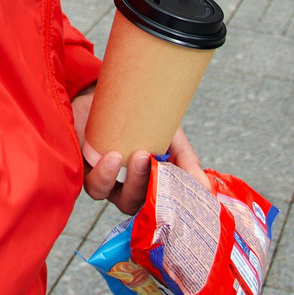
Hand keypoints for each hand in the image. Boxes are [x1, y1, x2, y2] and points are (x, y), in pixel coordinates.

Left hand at [71, 88, 205, 215]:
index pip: (163, 204)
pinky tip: (111, 158)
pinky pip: (94, 185)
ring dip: (128, 183)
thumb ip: (185, 160)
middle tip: (147, 158)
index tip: (185, 190)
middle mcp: (129, 187)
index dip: (175, 204)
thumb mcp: (169, 134)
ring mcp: (109, 181)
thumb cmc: (142, 115)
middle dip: (145, 185)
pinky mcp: (86, 171)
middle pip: (140, 203)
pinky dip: (104, 175)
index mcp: (152, 181)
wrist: (109, 90)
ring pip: (119, 199)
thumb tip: (207, 189)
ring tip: (128, 156)